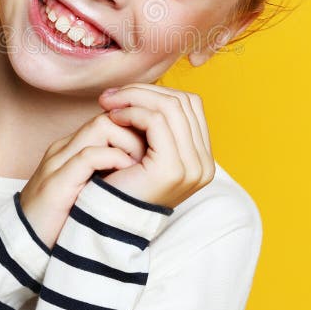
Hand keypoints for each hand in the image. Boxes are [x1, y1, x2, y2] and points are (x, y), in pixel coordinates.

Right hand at [19, 111, 147, 249]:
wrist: (22, 246)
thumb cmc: (58, 220)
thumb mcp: (86, 188)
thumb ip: (105, 172)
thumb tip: (141, 164)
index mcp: (71, 150)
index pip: (111, 118)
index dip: (137, 129)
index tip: (155, 149)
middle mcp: (64, 150)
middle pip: (108, 117)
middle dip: (138, 132)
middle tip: (153, 156)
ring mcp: (58, 164)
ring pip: (100, 127)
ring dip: (130, 143)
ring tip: (141, 165)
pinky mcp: (56, 185)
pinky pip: (87, 157)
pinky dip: (113, 159)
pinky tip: (128, 172)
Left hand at [96, 83, 215, 209]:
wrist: (106, 219)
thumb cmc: (120, 182)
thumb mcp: (146, 149)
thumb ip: (157, 124)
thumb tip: (150, 90)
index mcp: (202, 158)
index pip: (189, 104)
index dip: (156, 91)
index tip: (124, 95)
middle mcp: (204, 164)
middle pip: (182, 101)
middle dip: (143, 91)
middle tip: (111, 95)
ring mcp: (192, 167)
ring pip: (170, 106)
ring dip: (134, 98)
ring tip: (109, 104)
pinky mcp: (173, 168)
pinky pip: (156, 121)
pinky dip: (133, 111)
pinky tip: (113, 117)